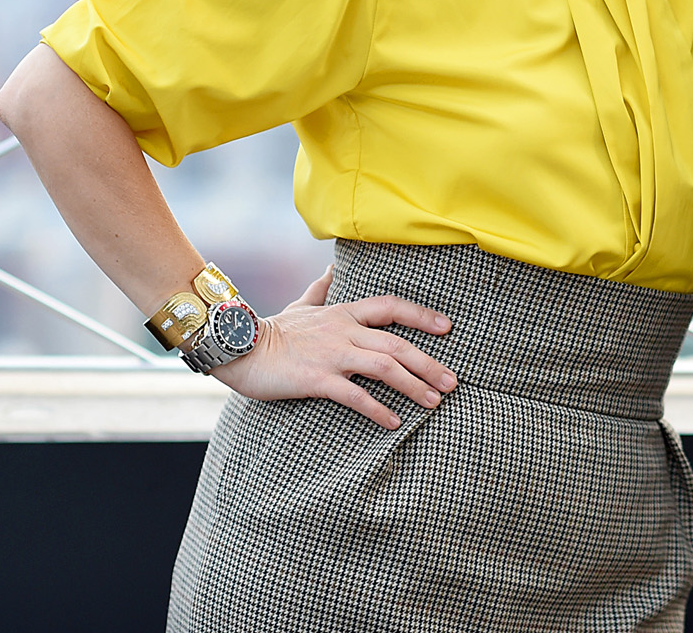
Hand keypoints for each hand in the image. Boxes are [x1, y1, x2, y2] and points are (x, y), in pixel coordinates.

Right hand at [211, 265, 458, 429]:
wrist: (239, 348)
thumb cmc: (272, 331)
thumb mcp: (301, 305)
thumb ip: (321, 289)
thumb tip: (332, 269)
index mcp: (343, 313)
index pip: (391, 307)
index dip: (422, 315)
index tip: (447, 327)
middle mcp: (343, 330)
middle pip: (397, 343)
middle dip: (429, 362)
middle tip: (453, 382)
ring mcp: (332, 354)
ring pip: (384, 367)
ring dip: (414, 385)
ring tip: (435, 402)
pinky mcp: (317, 379)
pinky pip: (355, 394)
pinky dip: (378, 409)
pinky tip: (394, 423)